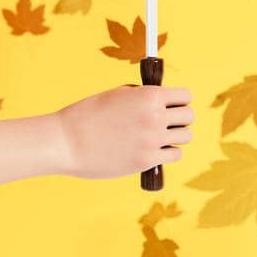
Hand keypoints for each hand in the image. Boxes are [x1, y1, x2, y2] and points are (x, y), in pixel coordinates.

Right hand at [54, 84, 193, 179]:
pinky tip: (155, 151)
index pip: (185, 96)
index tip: (172, 106)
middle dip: (180, 119)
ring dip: (176, 137)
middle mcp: (155, 116)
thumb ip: (141, 96)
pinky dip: (168, 153)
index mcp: (149, 96)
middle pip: (189, 117)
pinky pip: (174, 155)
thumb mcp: (116, 94)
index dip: (179, 101)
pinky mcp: (147, 161)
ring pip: (186, 137)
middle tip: (166, 123)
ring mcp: (153, 140)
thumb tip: (159, 100)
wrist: (68, 141)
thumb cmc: (88, 115)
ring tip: (161, 138)